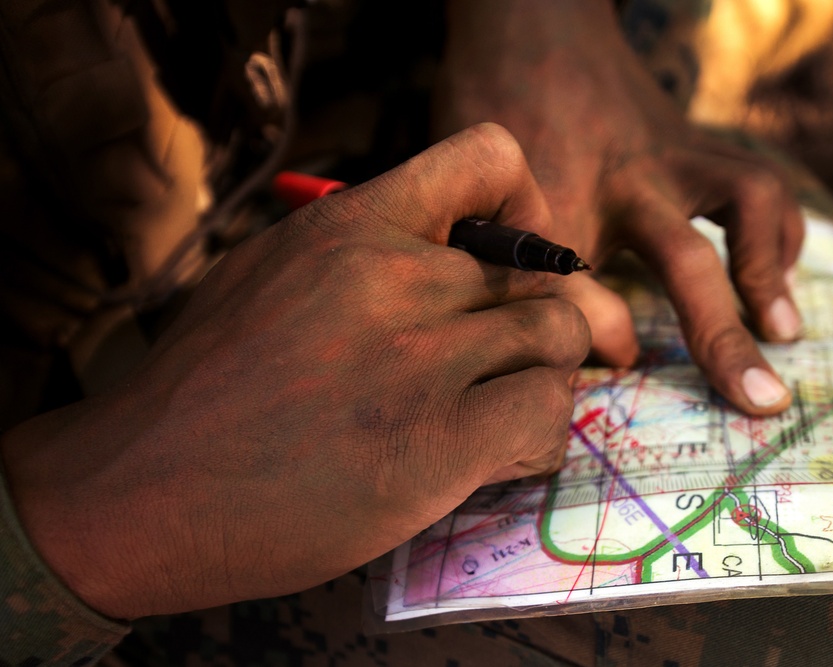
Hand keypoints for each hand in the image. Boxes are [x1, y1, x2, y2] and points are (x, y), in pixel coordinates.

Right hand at [0, 124, 589, 618]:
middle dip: (542, 316)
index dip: (525, 204)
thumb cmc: (197, 389)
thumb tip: (440, 252)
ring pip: (561, 335)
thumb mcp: (269, 274)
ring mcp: (423, 357)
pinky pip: (548, 412)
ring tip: (502, 413)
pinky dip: (540, 437)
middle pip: (542, 270)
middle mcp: (397, 276)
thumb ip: (358, 252)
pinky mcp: (440, 442)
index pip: (489, 158)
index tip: (515, 254)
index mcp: (350, 223)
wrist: (136, 490)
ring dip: (547, 376)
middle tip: (514, 359)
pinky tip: (497, 457)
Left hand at [435, 0, 804, 414]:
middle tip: (764, 398)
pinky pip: (757, 184)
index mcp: (566, 202)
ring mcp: (673, 154)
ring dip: (772, 267)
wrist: (534, 29)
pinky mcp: (698, 141)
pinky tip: (773, 267)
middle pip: (688, 263)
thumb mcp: (490, 202)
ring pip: (751, 198)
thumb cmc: (499, 119)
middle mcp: (631, 181)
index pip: (586, 296)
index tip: (620, 376)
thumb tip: (612, 351)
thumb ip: (539, 275)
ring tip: (782, 326)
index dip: (602, 344)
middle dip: (725, 337)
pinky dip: (777, 231)